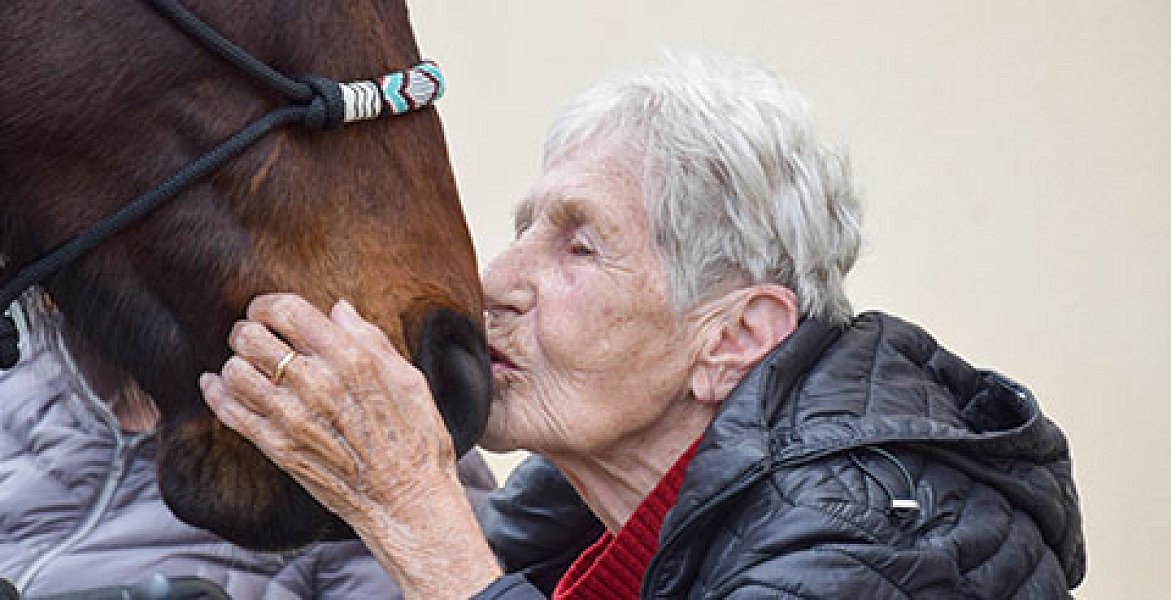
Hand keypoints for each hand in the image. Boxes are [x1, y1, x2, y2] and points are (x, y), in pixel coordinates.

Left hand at [200, 293, 499, 597]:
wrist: (406, 500)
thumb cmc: (416, 439)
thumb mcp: (408, 379)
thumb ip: (371, 340)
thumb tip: (339, 310)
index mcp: (351, 358)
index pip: (287, 311)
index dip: (268, 305)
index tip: (267, 311)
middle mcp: (317, 383)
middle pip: (251, 337)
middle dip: (247, 331)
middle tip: (252, 336)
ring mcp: (293, 417)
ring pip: (235, 372)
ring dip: (235, 363)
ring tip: (245, 365)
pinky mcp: (278, 448)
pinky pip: (230, 412)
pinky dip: (216, 393)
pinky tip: (217, 386)